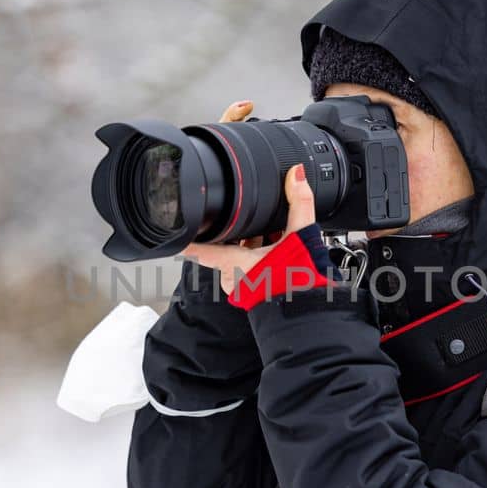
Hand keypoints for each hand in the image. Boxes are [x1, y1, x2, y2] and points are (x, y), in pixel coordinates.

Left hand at [181, 153, 317, 294]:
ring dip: (250, 245)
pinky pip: (249, 268)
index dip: (187, 236)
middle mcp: (233, 278)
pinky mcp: (254, 292)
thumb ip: (299, 203)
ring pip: (237, 257)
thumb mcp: (301, 236)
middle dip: (236, 232)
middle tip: (250, 221)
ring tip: (272, 237)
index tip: (175, 228)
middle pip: (223, 246)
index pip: (198, 248)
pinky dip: (259, 257)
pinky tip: (277, 252)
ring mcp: (242, 287)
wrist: (312, 311)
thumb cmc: (301, 284)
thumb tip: (296, 176)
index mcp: (234, 263)